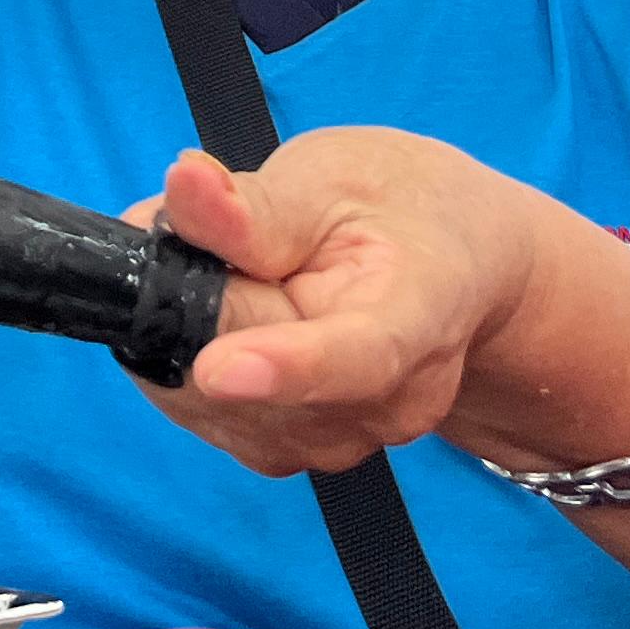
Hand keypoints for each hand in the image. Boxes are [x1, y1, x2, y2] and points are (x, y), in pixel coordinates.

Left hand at [125, 131, 552, 479]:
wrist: (445, 269)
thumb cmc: (394, 211)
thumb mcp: (336, 177)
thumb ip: (259, 202)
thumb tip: (184, 186)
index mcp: (419, 320)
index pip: (356, 361)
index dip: (282, 368)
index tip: (217, 370)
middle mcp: (387, 405)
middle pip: (246, 378)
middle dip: (196, 296)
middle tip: (210, 220)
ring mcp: (336, 440)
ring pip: (206, 398)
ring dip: (187, 325)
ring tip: (240, 263)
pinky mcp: (284, 451)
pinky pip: (197, 409)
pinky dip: (185, 353)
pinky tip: (227, 307)